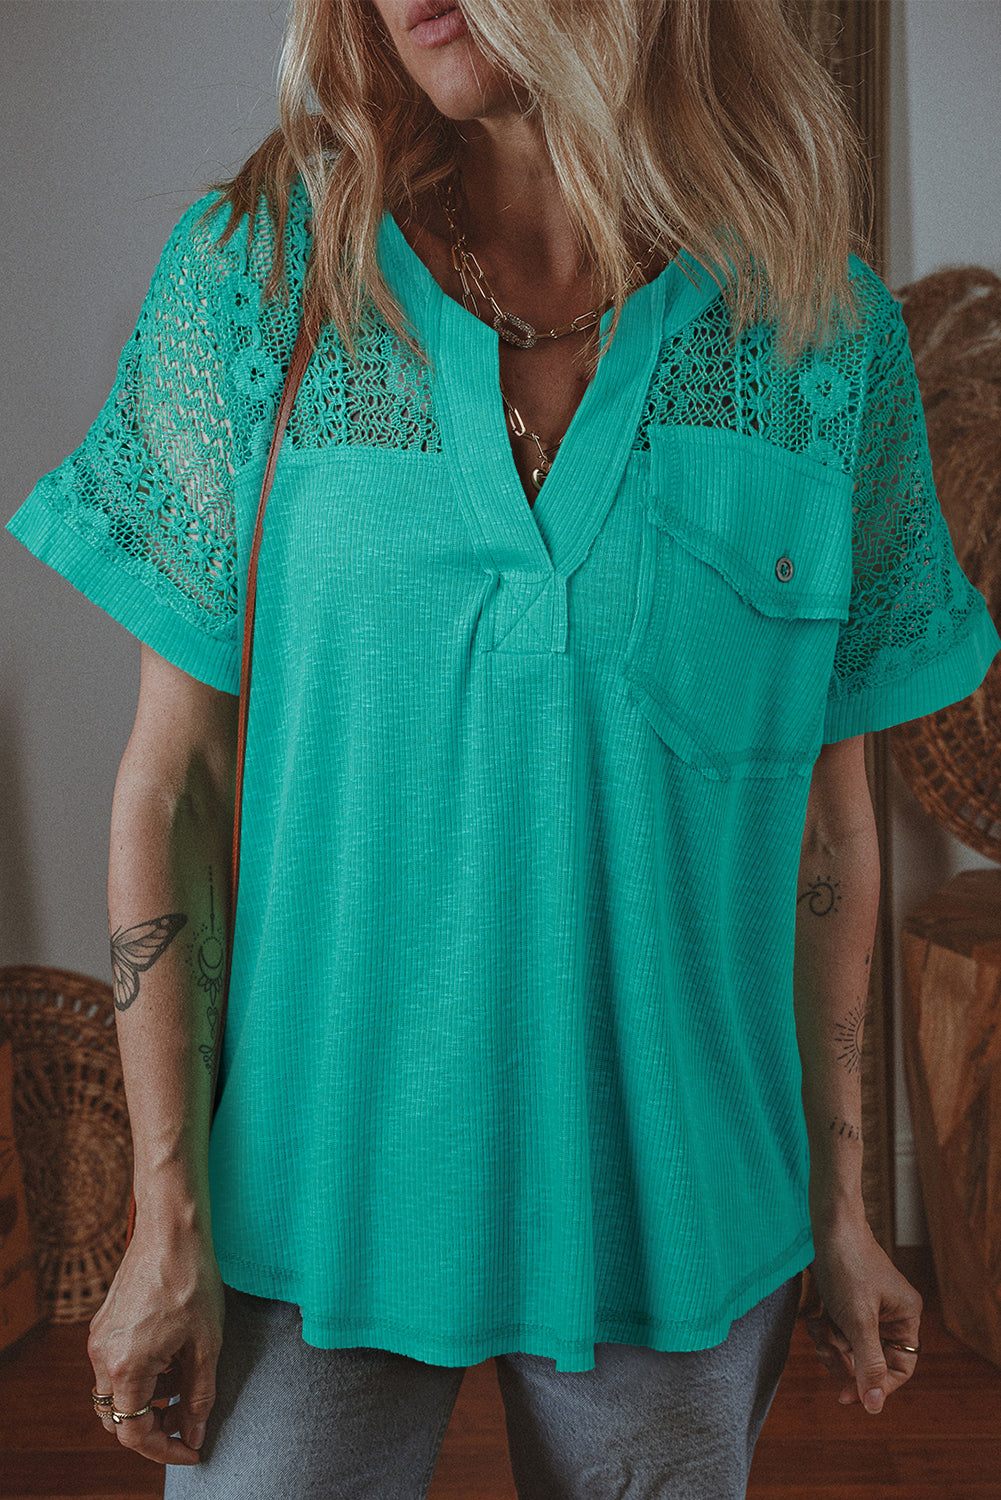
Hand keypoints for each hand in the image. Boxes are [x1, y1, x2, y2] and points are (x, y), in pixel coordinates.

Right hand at [88, 1211, 224, 1464]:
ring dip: (146, 1402)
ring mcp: (99, 1339)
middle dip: (153, 1428)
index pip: (134, 1433)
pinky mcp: (103, 1324)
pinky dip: (140, 1377)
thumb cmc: (193, 1281)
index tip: (192, 1450)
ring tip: (183, 1385)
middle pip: (117, 1419)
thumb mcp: (206, 1345)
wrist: (171, 1229)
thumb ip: (198, 1397)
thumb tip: (192, 1435)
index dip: (164, 1450)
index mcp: (126, 1367)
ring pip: (115, 1394)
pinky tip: (171, 1359)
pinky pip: (115, 1368)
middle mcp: (102, 1356)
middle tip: (188, 1420)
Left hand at [805, 1214, 921, 1413]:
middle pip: (871, 1361)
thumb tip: (874, 1406)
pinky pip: (839, 1333)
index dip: (874, 1385)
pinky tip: (815, 1320)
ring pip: (850, 1349)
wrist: (826, 1223)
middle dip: (845, 1359)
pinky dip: (824, 1331)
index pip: (899, 1369)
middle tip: (827, 1346)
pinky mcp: (847, 1302)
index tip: (845, 1397)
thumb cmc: (846, 1264)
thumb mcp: (857, 1319)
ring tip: (819, 1329)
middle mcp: (892, 1315)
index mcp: (906, 1317)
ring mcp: (868, 1308)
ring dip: (831, 1345)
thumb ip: (868, 1363)